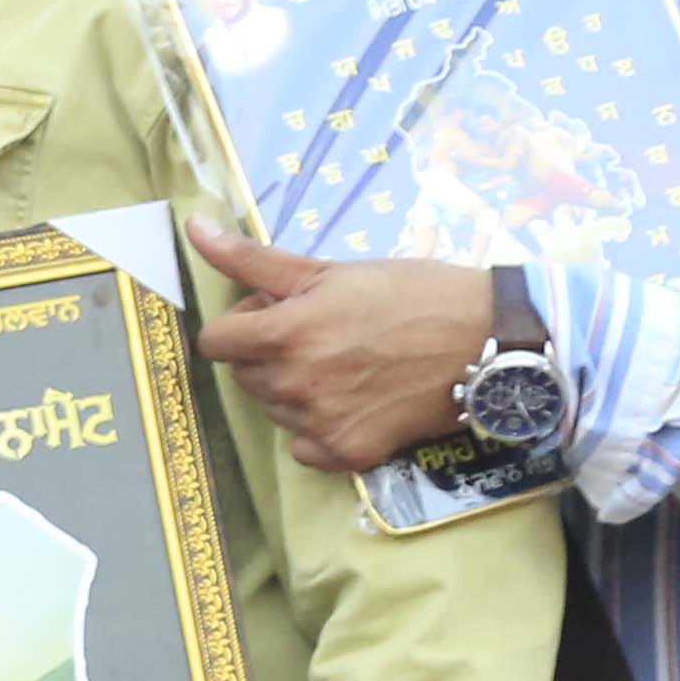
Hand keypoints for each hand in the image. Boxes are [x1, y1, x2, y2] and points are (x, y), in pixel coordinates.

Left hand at [187, 232, 495, 473]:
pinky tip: (357, 400)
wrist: (486, 340)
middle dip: (269, 354)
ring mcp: (319, 424)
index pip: (216, 342)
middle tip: (323, 334)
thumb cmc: (411, 294)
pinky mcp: (348, 453)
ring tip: (347, 364)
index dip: (242, 325)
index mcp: (283, 335)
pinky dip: (320, 428)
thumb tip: (194, 226)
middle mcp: (294, 384)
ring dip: (295, 389)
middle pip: (245, 375)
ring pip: (275, 409)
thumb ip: (252, 259)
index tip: (276, 315)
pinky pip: (304, 446)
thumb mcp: (329, 270)